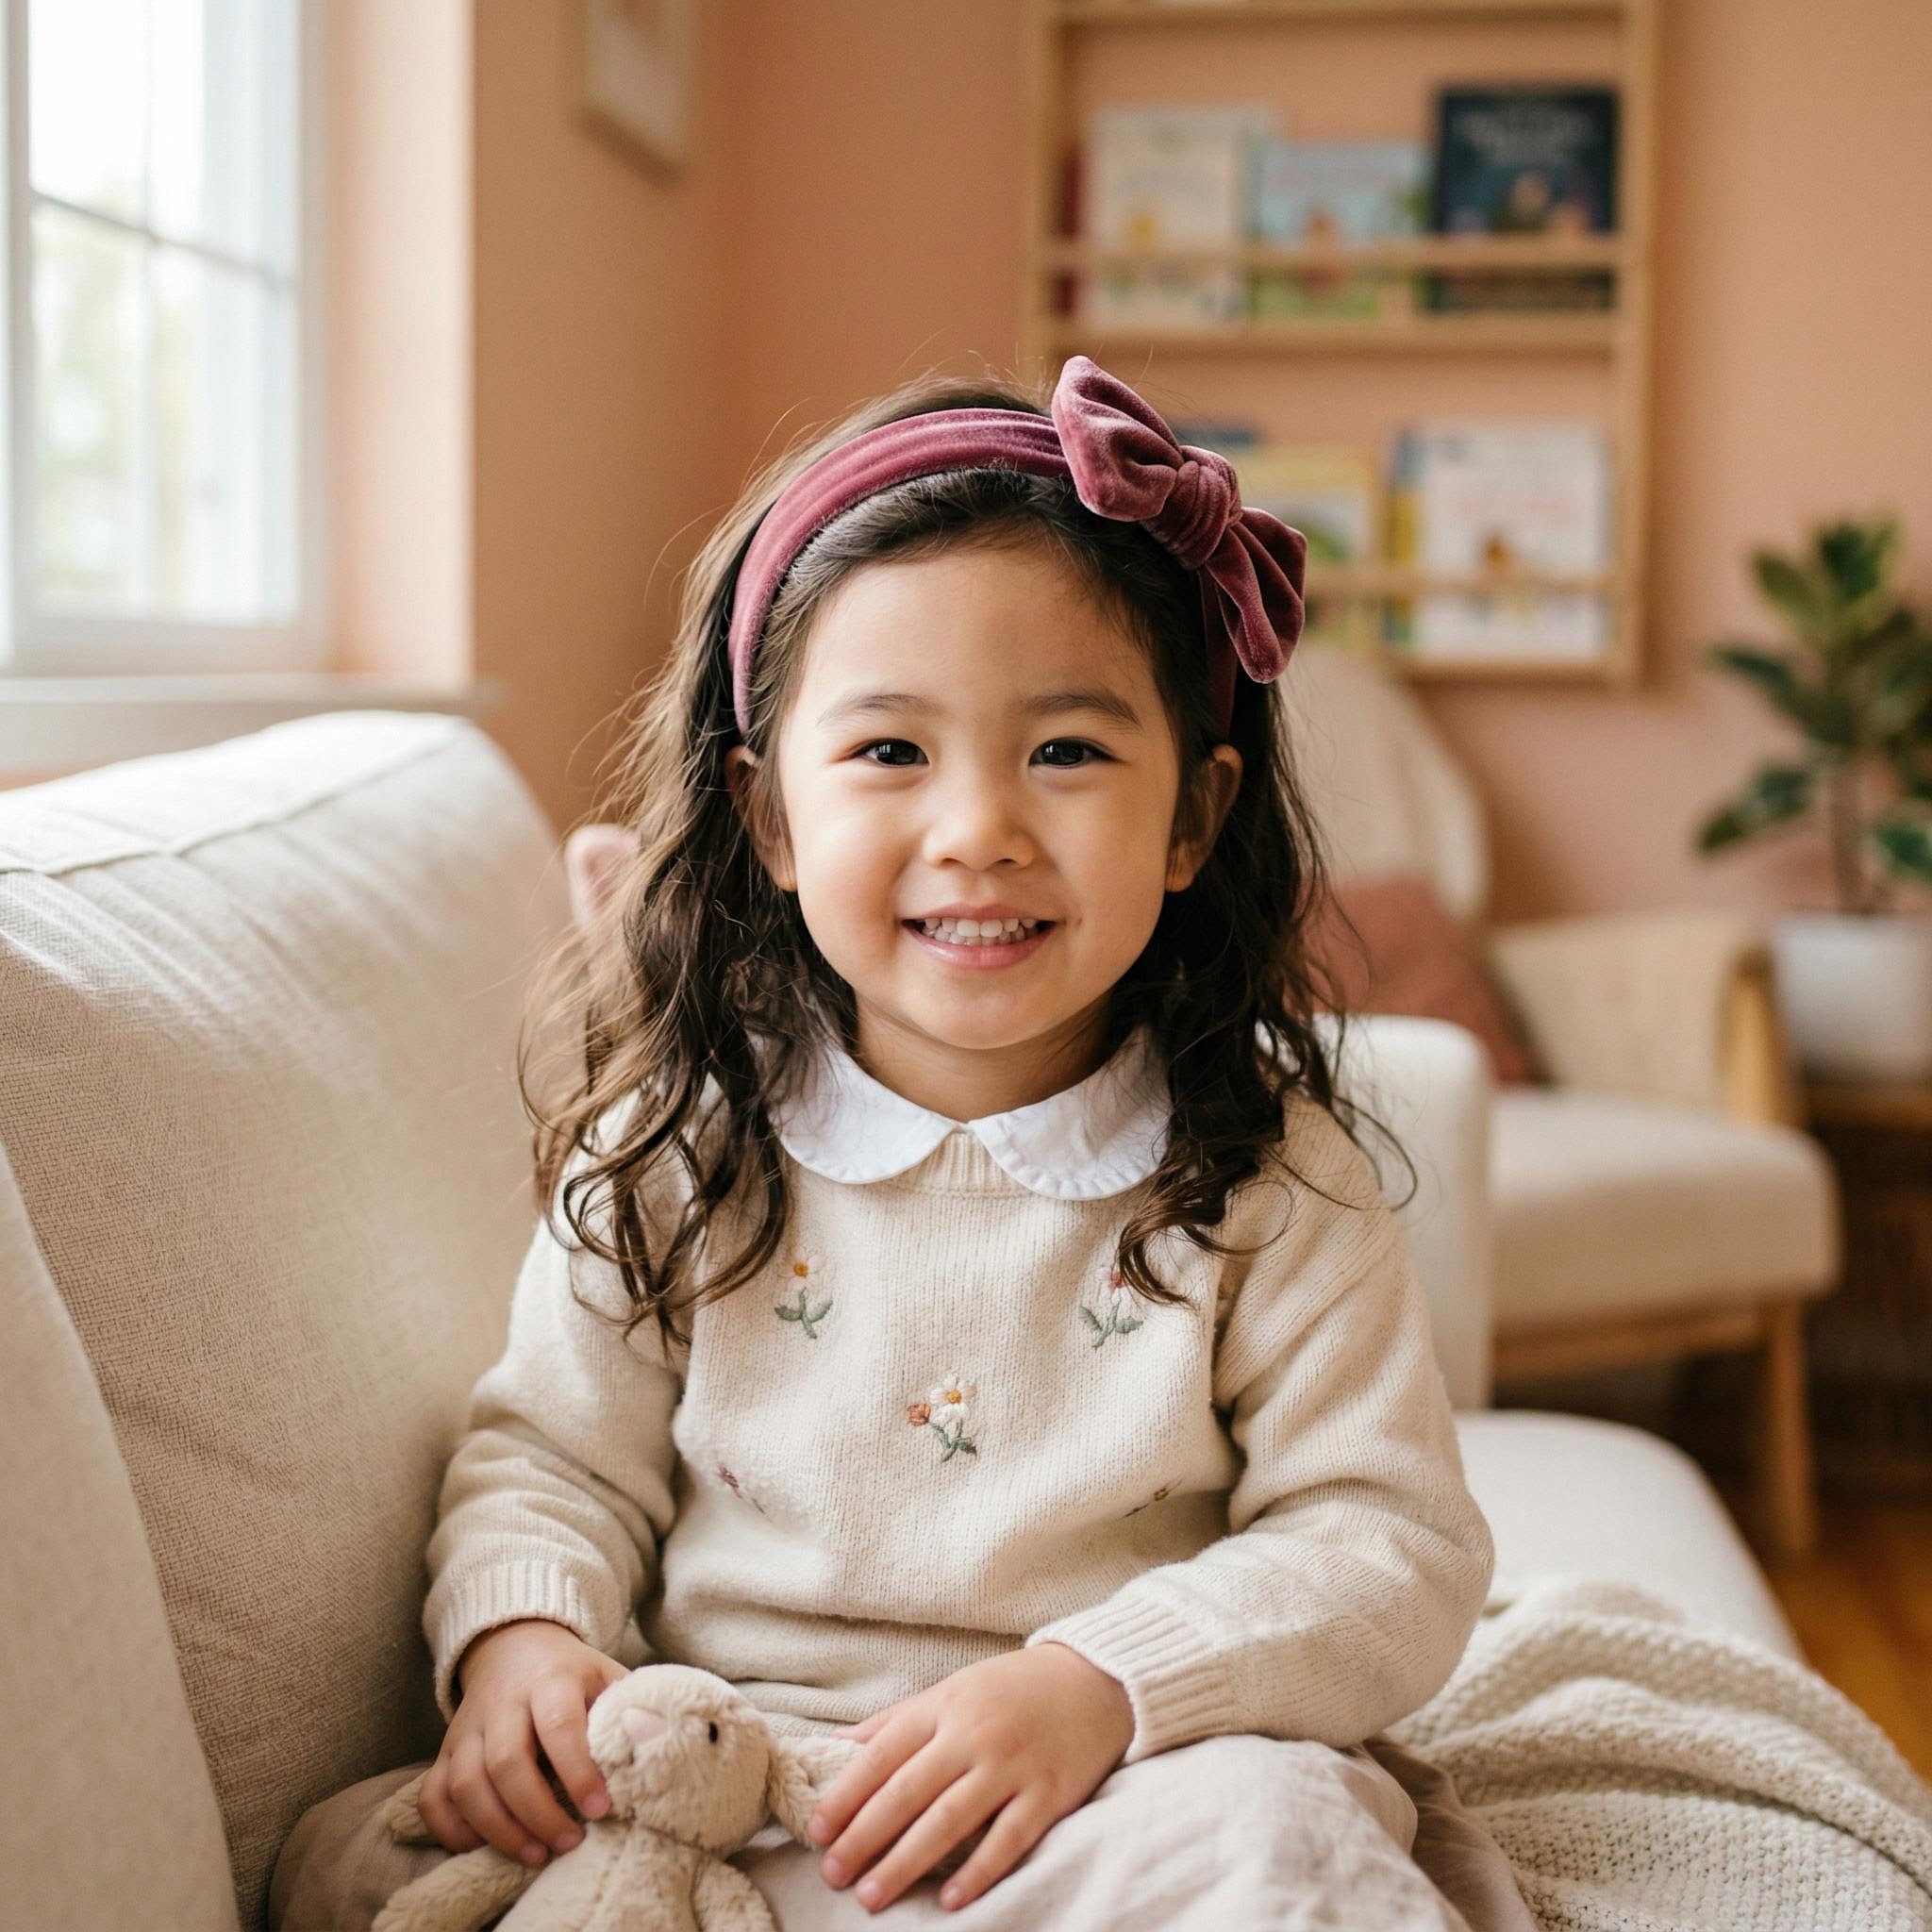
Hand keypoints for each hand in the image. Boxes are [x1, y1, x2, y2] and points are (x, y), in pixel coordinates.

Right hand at [417, 1619, 628, 1867]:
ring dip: (498, 1829)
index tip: (600, 1809)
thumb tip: (656, 1738)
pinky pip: (432, 1795)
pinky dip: (450, 1828)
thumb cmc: (572, 1674)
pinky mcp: (445, 1751)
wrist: (516, 1646)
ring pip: (466, 1784)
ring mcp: (467, 1729)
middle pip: (505, 1762)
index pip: (558, 1725)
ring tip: (536, 1856)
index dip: (577, 1771)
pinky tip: (480, 1847)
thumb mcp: (606, 1675)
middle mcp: (502, 1704)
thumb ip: (629, 1707)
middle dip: (536, 1812)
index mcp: (549, 1680)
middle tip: (569, 1843)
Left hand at [805, 1642, 1134, 1913]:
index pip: (883, 1754)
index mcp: (944, 1707)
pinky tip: (949, 1900)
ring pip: (949, 1820)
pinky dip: (978, 1872)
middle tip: (832, 1874)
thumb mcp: (951, 1690)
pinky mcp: (1049, 1794)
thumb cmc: (1011, 1690)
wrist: (1094, 1680)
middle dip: (865, 1837)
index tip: (816, 1831)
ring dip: (905, 1861)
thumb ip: (897, 1721)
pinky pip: (1008, 1840)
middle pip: (908, 1792)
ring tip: (871, 1895)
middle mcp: (973, 1735)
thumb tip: (838, 1748)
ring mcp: (1012, 1765)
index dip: (846, 1795)